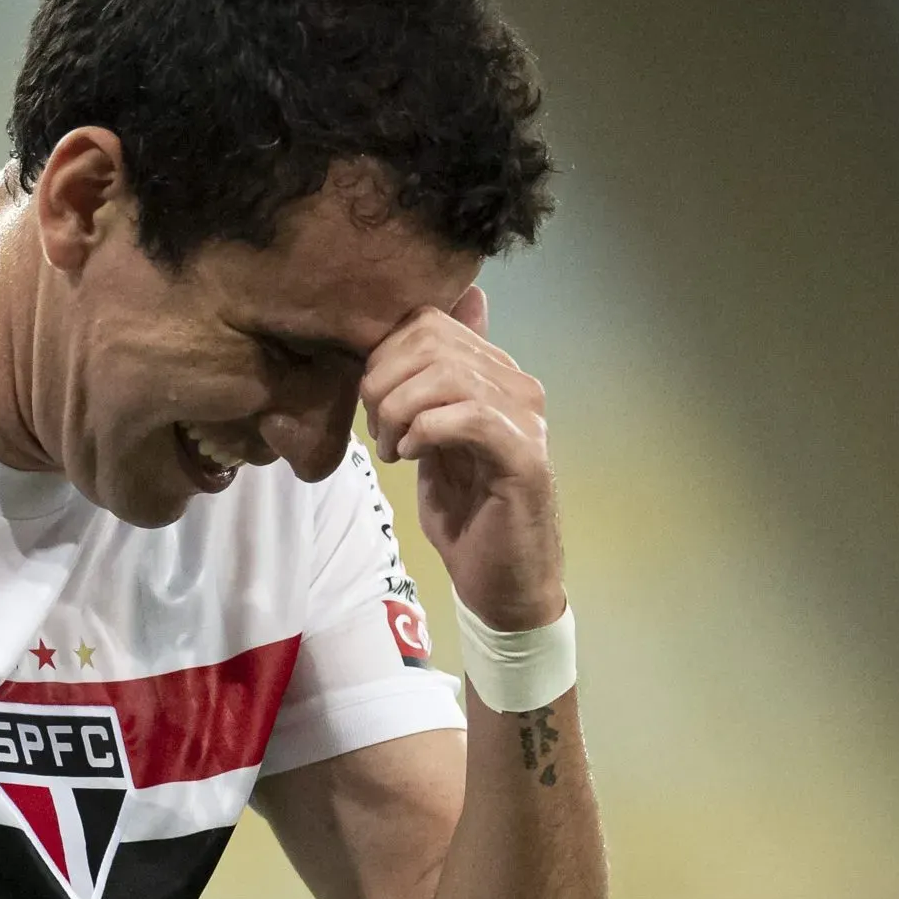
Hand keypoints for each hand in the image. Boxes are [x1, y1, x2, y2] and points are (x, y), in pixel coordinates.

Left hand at [359, 284, 565, 630]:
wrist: (500, 578)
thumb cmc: (465, 511)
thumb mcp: (431, 438)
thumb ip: (423, 390)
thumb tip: (401, 342)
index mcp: (494, 372)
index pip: (428, 321)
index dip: (383, 356)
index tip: (372, 404)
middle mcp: (517, 384)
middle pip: (431, 341)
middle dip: (384, 383)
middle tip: (378, 430)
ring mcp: (526, 417)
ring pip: (446, 375)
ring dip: (400, 412)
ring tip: (393, 449)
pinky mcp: (524, 455)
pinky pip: (468, 416)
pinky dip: (425, 432)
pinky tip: (412, 457)